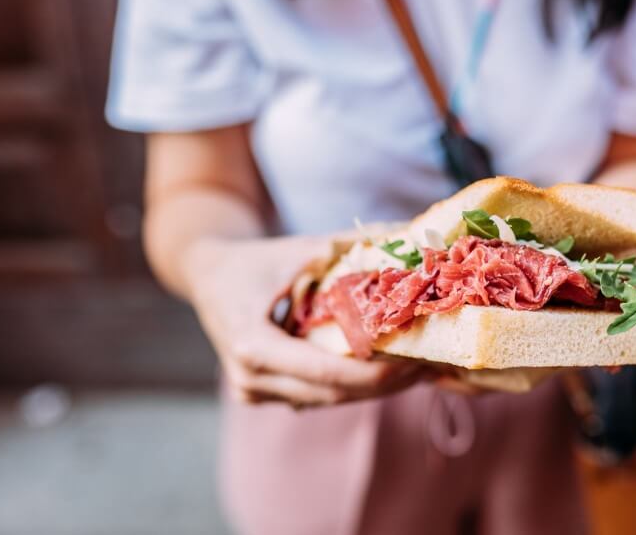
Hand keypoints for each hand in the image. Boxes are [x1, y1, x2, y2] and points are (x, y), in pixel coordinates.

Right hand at [183, 236, 425, 408]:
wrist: (208, 276)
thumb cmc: (255, 259)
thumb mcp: (301, 249)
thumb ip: (352, 247)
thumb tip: (407, 236)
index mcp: (253, 345)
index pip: (327, 373)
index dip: (375, 373)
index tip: (415, 360)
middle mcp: (250, 378)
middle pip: (333, 393)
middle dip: (384, 383)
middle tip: (428, 365)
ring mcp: (253, 392)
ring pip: (328, 399)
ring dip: (372, 388)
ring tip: (415, 369)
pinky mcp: (262, 394)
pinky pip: (315, 395)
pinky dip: (350, 384)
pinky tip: (384, 371)